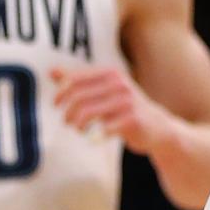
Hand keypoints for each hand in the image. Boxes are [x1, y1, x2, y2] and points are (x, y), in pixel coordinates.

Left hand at [52, 66, 177, 156]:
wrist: (158, 128)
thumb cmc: (126, 108)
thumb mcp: (104, 91)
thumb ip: (79, 81)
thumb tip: (52, 72)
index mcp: (111, 73)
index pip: (75, 79)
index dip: (61, 93)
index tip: (56, 105)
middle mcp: (119, 84)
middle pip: (78, 97)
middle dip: (67, 111)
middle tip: (67, 121)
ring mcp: (127, 102)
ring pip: (87, 112)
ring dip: (77, 123)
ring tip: (77, 129)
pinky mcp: (132, 120)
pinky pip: (103, 128)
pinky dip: (94, 135)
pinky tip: (94, 137)